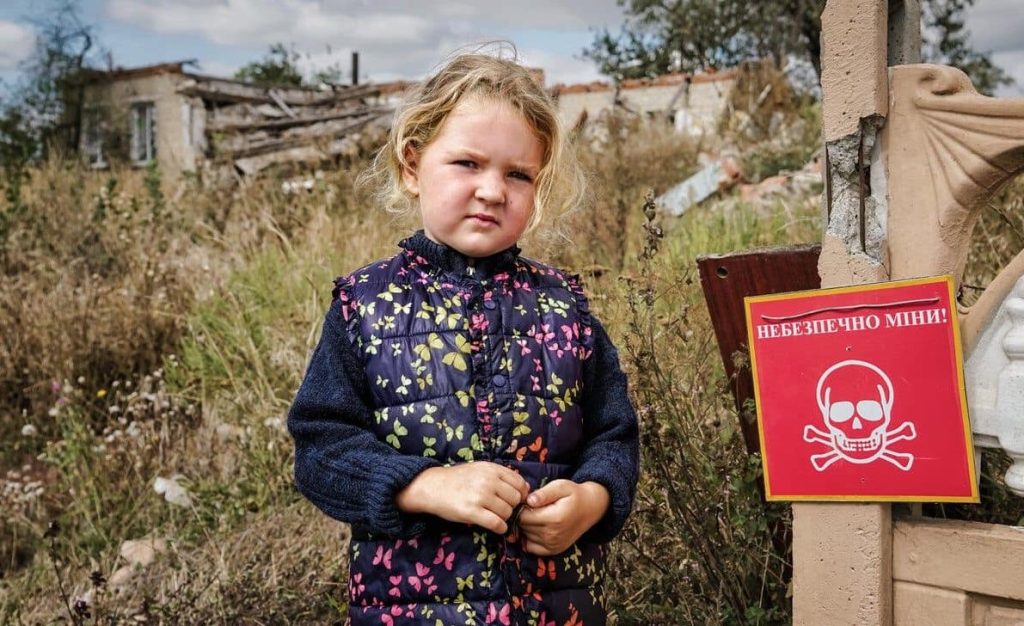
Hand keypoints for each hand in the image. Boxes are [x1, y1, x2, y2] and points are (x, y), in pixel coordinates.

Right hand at [395, 462, 529, 533]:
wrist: (433, 486)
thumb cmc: (459, 479)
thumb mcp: (480, 469)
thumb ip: (500, 476)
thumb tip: (525, 489)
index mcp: (492, 469)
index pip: (520, 483)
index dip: (521, 494)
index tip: (514, 500)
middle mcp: (488, 481)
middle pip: (515, 499)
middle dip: (512, 507)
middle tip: (502, 510)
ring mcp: (480, 496)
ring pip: (507, 512)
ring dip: (504, 518)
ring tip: (495, 517)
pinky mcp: (471, 512)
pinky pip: (496, 523)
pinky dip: (501, 528)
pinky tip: (497, 527)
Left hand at [517, 480, 608, 555]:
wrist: (591, 508)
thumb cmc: (574, 495)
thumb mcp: (561, 486)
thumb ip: (544, 493)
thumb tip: (528, 500)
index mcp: (554, 519)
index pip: (523, 516)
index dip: (521, 506)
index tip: (527, 500)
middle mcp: (553, 535)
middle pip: (523, 526)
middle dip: (522, 516)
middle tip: (533, 506)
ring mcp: (553, 545)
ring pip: (525, 535)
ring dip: (526, 526)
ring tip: (538, 514)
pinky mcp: (553, 550)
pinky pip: (530, 547)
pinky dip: (529, 538)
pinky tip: (537, 526)